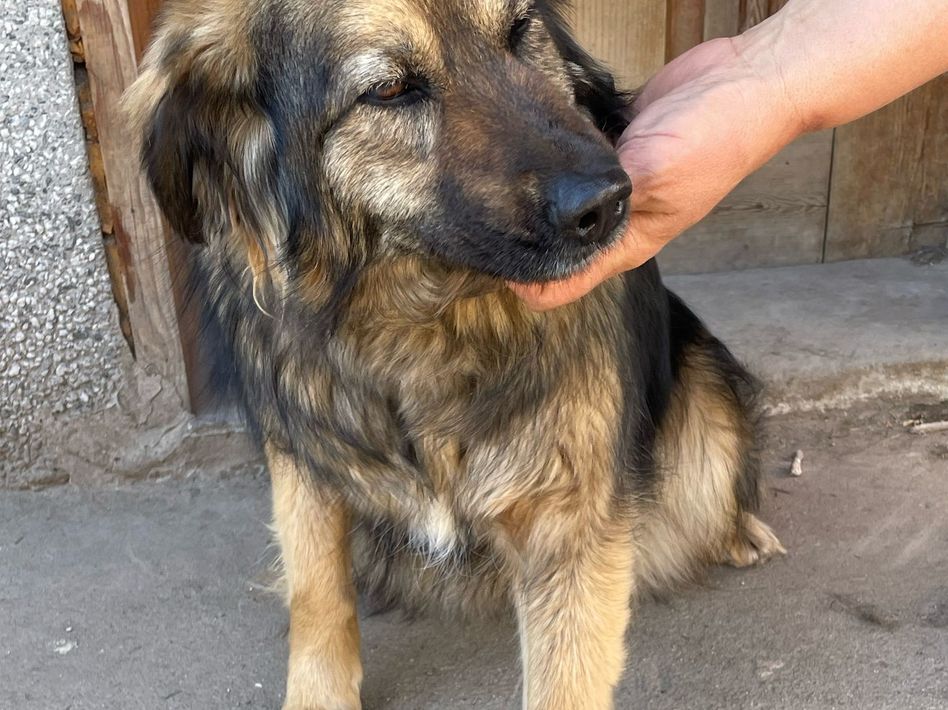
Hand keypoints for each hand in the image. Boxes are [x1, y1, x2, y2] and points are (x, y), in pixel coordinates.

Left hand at [510, 38, 798, 309]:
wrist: (748, 81)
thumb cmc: (716, 138)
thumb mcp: (654, 176)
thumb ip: (603, 203)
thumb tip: (550, 219)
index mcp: (627, 244)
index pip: (564, 285)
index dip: (526, 283)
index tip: (492, 261)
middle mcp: (615, 220)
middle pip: (554, 243)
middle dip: (518, 237)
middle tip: (479, 216)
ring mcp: (613, 184)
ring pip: (560, 201)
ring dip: (533, 195)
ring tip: (492, 182)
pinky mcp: (612, 147)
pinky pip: (571, 158)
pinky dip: (553, 155)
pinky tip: (527, 143)